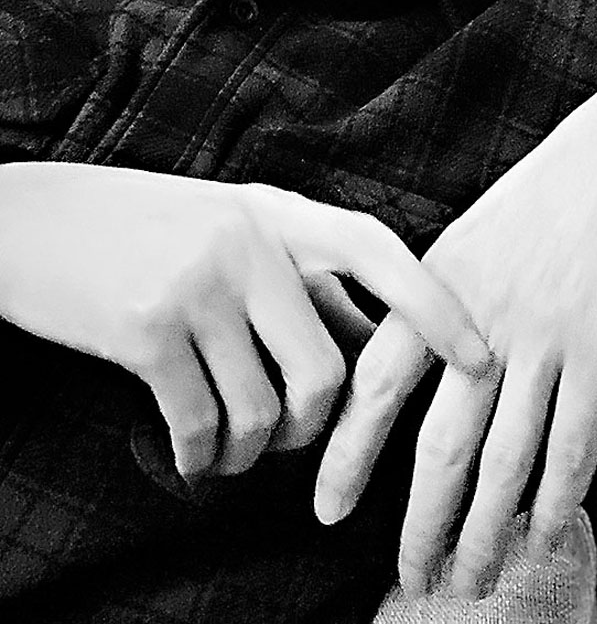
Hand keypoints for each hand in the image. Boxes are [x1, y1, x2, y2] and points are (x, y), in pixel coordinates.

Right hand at [0, 162, 489, 478]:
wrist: (22, 220)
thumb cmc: (133, 228)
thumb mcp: (223, 226)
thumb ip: (293, 274)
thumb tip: (365, 344)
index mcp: (272, 209)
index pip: (375, 250)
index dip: (434, 304)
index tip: (480, 354)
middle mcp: (245, 241)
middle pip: (324, 370)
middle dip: (313, 428)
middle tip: (282, 440)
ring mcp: (196, 283)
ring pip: (263, 409)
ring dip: (247, 451)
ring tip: (225, 448)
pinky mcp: (145, 330)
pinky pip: (201, 427)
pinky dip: (200, 459)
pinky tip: (189, 456)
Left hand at [315, 47, 596, 598]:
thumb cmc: (562, 189)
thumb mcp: (484, 227)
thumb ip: (448, 293)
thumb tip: (421, 363)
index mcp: (442, 281)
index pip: (377, 382)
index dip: (349, 454)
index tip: (325, 510)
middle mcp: (485, 316)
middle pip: (439, 444)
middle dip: (419, 523)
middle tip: (409, 580)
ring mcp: (546, 335)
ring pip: (504, 461)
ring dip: (483, 531)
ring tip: (470, 580)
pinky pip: (574, 444)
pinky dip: (557, 499)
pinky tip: (544, 536)